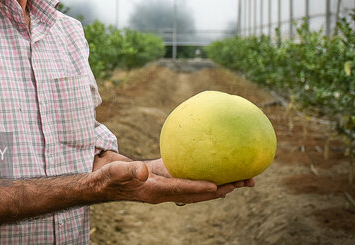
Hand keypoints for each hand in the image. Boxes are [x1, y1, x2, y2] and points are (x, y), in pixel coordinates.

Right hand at [92, 159, 254, 204]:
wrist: (106, 182)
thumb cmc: (109, 177)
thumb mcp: (115, 173)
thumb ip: (130, 171)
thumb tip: (145, 170)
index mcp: (156, 191)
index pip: (182, 190)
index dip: (200, 188)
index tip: (219, 185)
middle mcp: (168, 192)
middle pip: (201, 192)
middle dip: (224, 188)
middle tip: (247, 180)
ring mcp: (171, 186)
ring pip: (201, 186)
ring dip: (223, 182)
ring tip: (246, 175)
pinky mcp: (169, 177)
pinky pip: (192, 176)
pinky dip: (207, 171)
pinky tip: (219, 161)